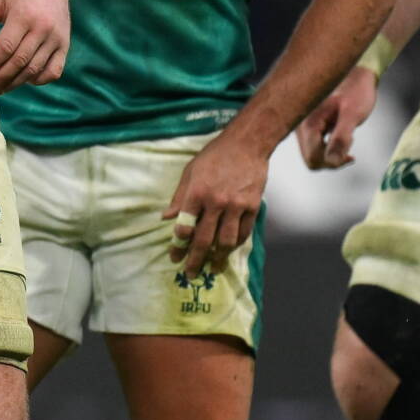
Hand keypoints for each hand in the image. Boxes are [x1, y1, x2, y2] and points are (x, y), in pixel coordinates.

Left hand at [0, 0, 69, 94]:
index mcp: (23, 16)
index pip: (5, 48)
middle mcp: (43, 29)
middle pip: (19, 62)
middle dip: (0, 78)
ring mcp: (57, 38)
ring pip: (35, 69)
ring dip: (15, 83)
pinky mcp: (65, 44)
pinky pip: (54, 71)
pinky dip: (39, 80)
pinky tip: (23, 81)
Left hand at [163, 131, 269, 276]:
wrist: (245, 146)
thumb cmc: (213, 157)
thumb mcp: (190, 172)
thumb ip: (179, 197)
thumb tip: (166, 218)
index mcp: (196, 193)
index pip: (185, 226)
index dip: (178, 245)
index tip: (174, 257)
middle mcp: (216, 202)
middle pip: (205, 239)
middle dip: (196, 259)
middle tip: (189, 274)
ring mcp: (237, 206)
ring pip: (227, 241)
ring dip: (218, 258)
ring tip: (211, 270)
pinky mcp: (253, 208)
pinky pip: (244, 233)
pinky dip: (235, 246)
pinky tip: (228, 253)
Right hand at [295, 66, 377, 169]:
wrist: (353, 72)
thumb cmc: (356, 91)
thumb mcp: (353, 115)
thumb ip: (341, 139)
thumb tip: (331, 161)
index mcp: (308, 124)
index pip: (313, 159)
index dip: (333, 162)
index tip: (352, 154)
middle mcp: (298, 124)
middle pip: (309, 158)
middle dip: (330, 159)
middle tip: (350, 148)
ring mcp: (300, 124)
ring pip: (310, 152)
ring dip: (329, 151)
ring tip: (345, 136)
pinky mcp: (305, 123)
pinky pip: (312, 144)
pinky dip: (326, 146)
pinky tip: (339, 134)